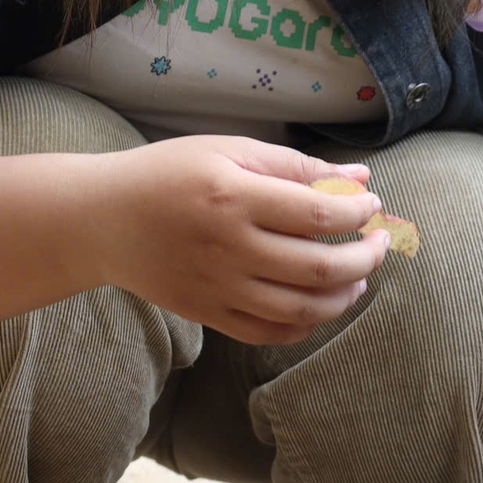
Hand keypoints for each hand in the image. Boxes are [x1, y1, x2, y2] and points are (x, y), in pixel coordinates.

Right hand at [100, 136, 391, 344]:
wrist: (103, 220)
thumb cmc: (170, 173)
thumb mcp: (228, 149)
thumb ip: (295, 165)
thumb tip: (361, 178)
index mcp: (234, 196)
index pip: (316, 212)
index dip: (356, 212)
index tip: (371, 205)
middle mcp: (228, 247)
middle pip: (319, 267)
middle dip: (365, 257)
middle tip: (380, 242)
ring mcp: (218, 288)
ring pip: (301, 308)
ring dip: (345, 296)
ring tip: (360, 277)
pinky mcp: (208, 315)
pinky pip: (269, 333)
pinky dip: (306, 324)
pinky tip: (321, 304)